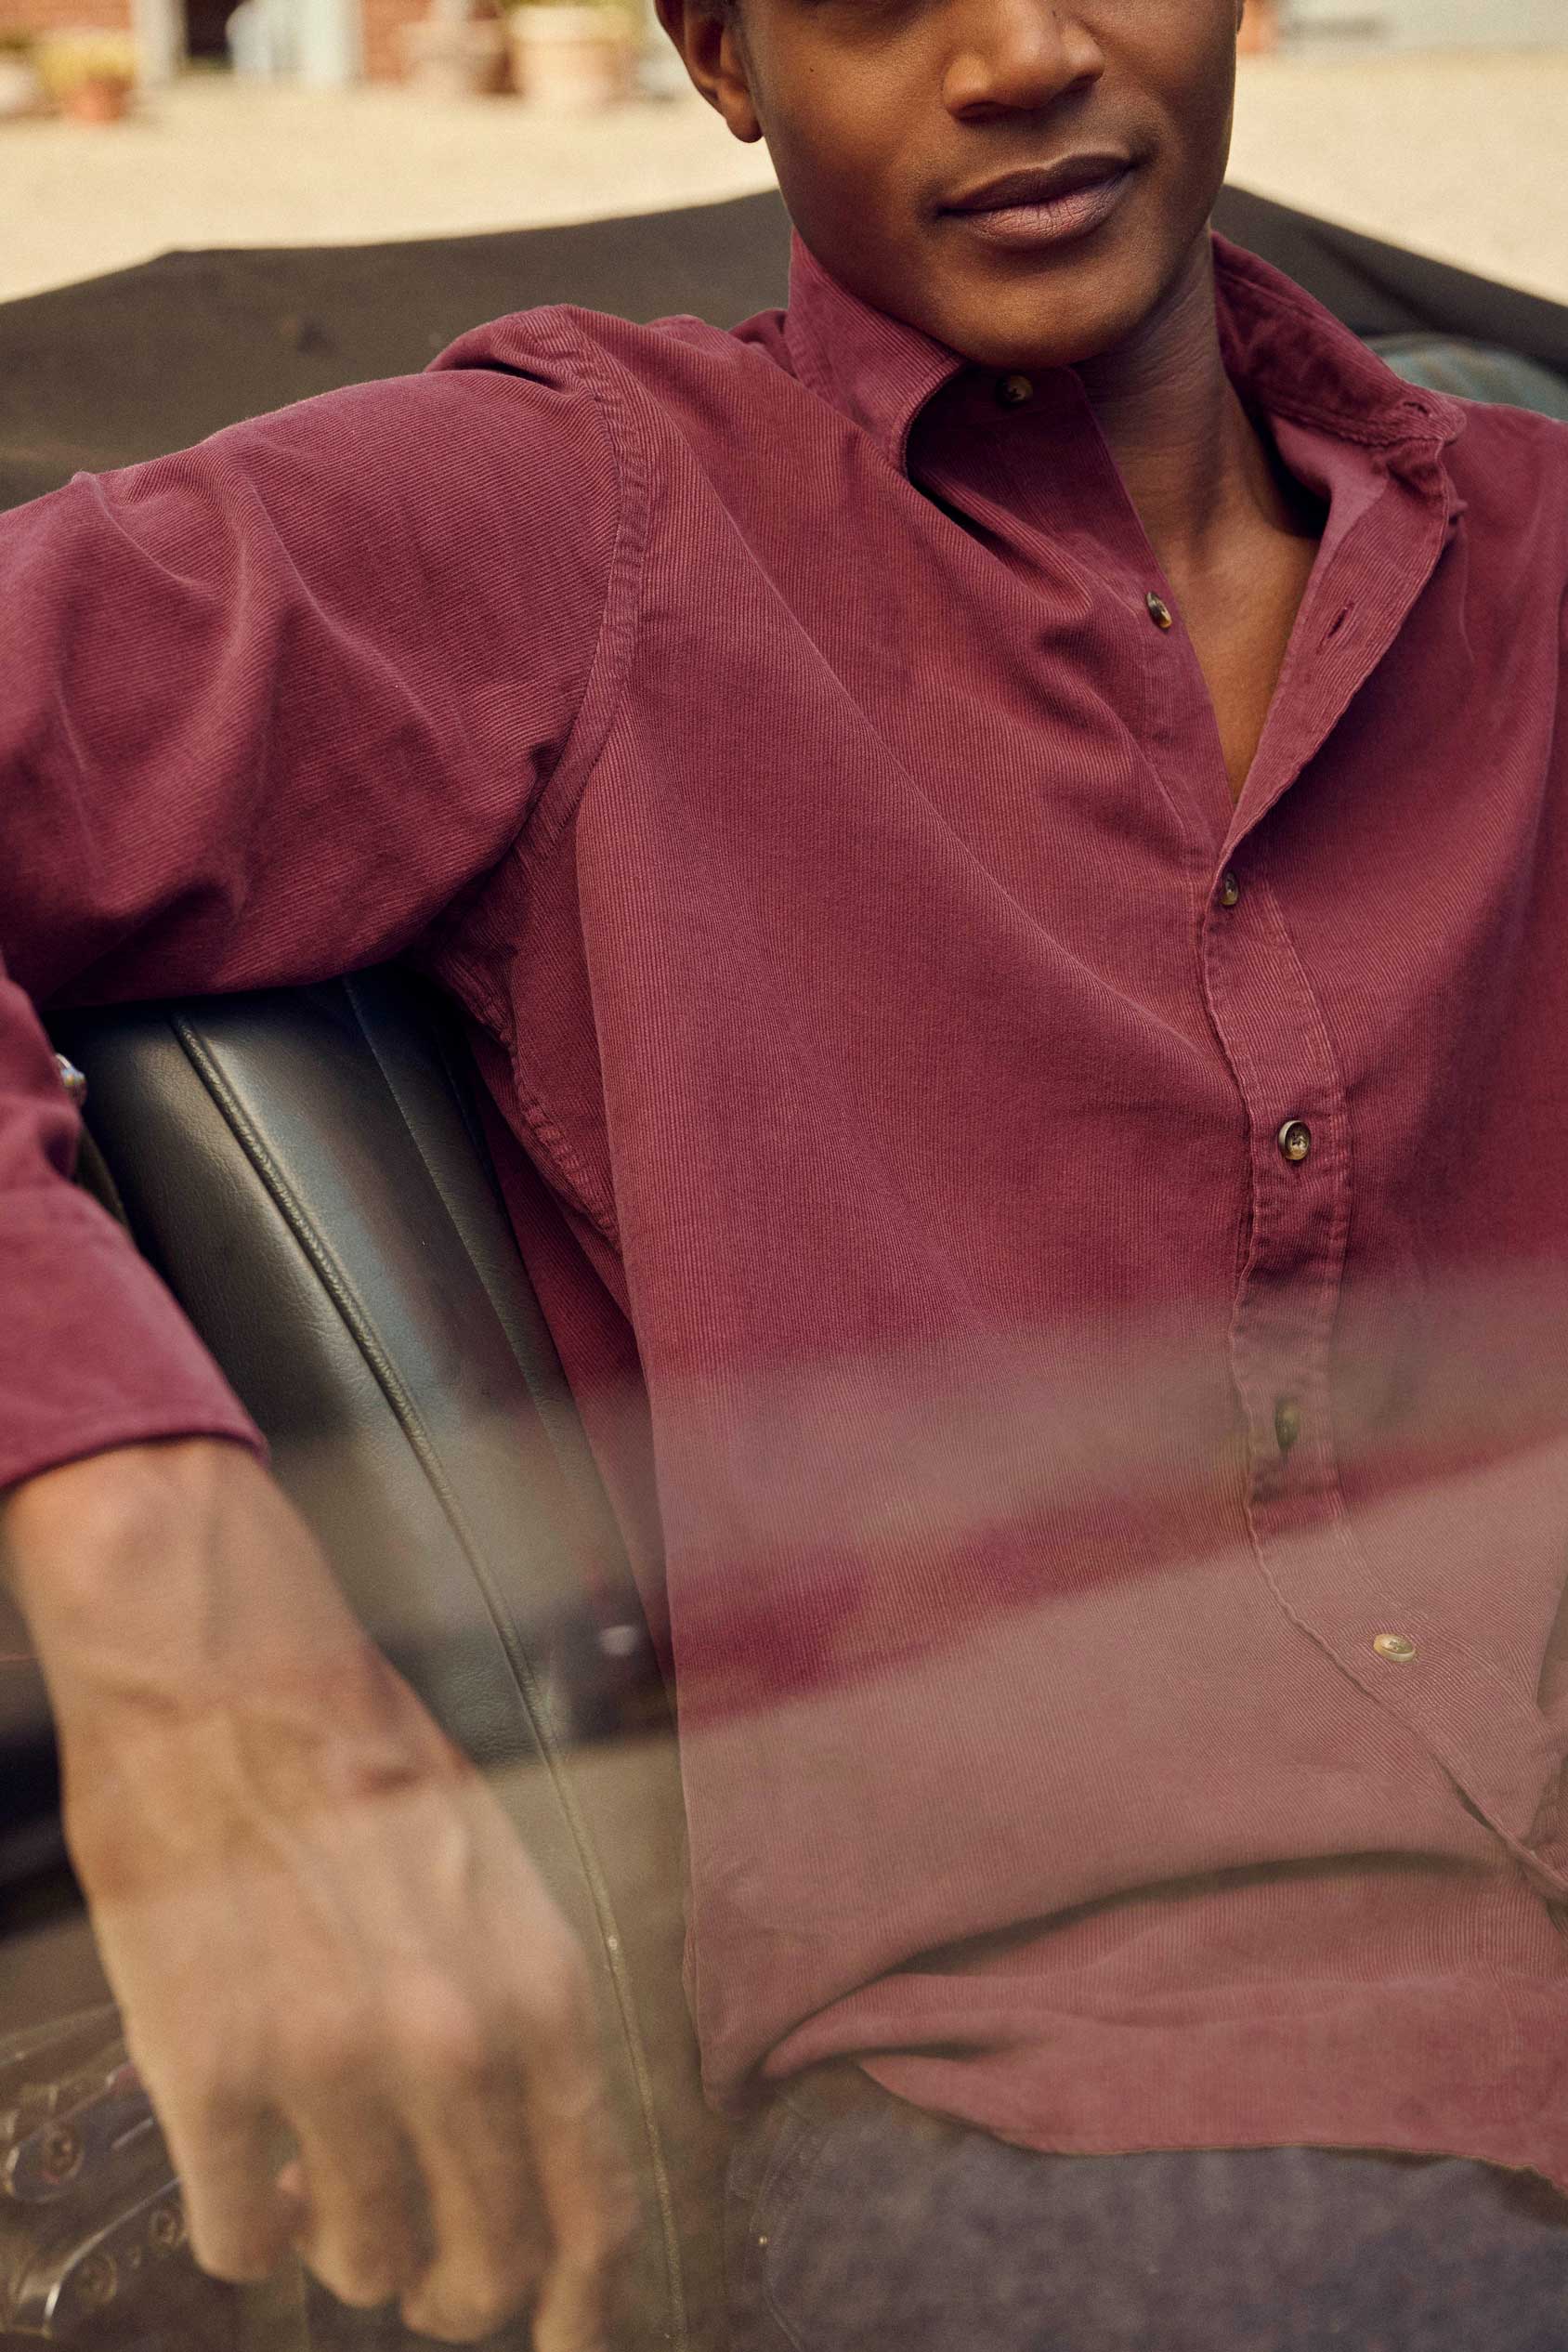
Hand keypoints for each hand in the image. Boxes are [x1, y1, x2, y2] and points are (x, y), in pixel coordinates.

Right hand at [1, 1439, 635, 2347]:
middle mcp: (455, 2047)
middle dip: (453, 2287)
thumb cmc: (365, 1761)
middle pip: (483, 2260)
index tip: (564, 2339)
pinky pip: (238, 2236)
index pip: (595, 2202)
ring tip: (322, 2197)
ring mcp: (333, 2069)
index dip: (583, 2299)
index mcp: (541, 1988)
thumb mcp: (493, 1877)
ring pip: (360, 2263)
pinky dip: (246, 2231)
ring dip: (346, 2251)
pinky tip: (244, 2181)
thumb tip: (514, 2140)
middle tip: (418, 2275)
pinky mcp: (215, 2076)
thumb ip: (516, 2013)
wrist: (225, 1682)